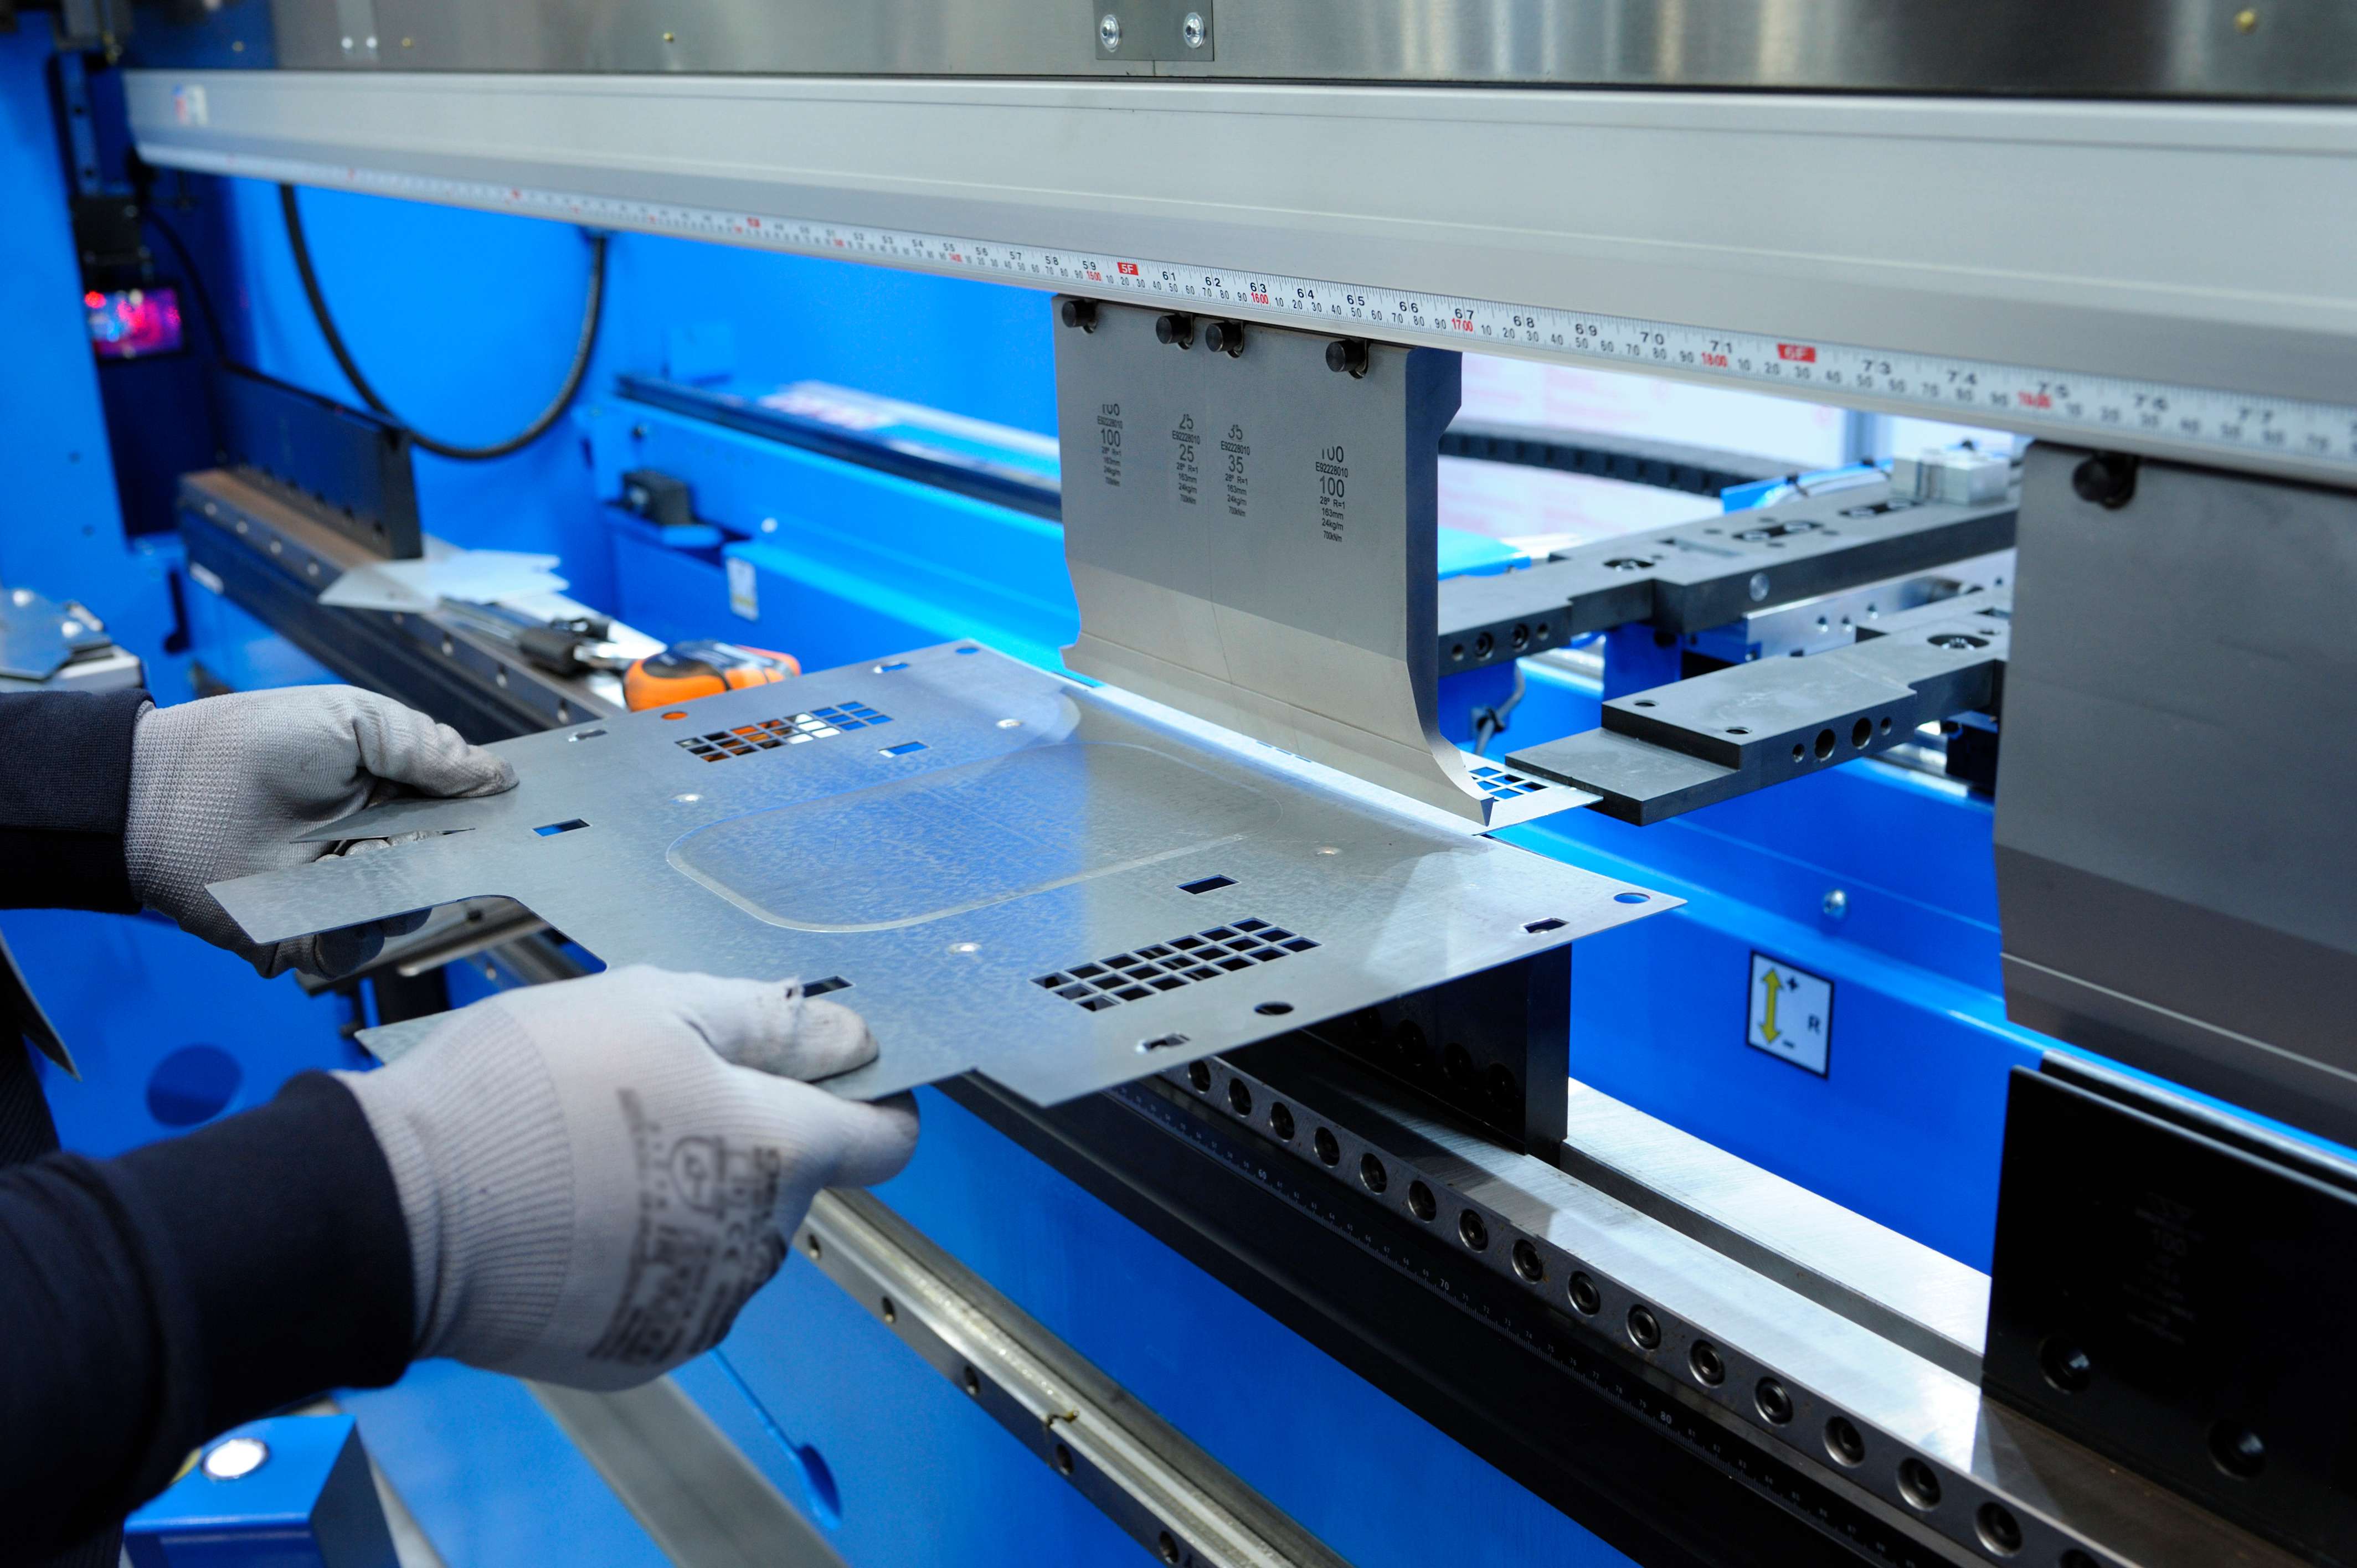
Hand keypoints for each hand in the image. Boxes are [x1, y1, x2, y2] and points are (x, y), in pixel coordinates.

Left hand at [125, 686, 514, 976]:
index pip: (462, 815)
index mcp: (393, 795)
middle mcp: (375, 846)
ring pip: (408, 912)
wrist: (160, 792)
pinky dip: (358, 933)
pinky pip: (355, 951)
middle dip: (446, 854)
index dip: (487, 817)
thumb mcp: (349, 718)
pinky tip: (343, 901)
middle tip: (424, 833)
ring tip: (364, 854)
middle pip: (446, 868)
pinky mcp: (308, 934)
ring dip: (398, 887)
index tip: (507, 814)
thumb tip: (499, 777)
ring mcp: (343, 892)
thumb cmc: (246, 744)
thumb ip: (426, 745)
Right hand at [336, 967, 918, 1390]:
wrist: (404, 1209)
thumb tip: (846, 1032)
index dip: (872, 1101)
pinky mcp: (642, 1351)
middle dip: (746, 1141)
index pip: (885, 1140)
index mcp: (781, 1152)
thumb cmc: (528, 1092)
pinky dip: (639, 1259)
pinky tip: (573, 1220)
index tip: (840, 1079)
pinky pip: (670, 1293)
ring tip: (595, 1160)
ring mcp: (703, 1305)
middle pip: (791, 1185)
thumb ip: (767, 1019)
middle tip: (654, 1098)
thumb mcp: (654, 1004)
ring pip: (729, 1238)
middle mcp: (761, 1243)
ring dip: (690, 1199)